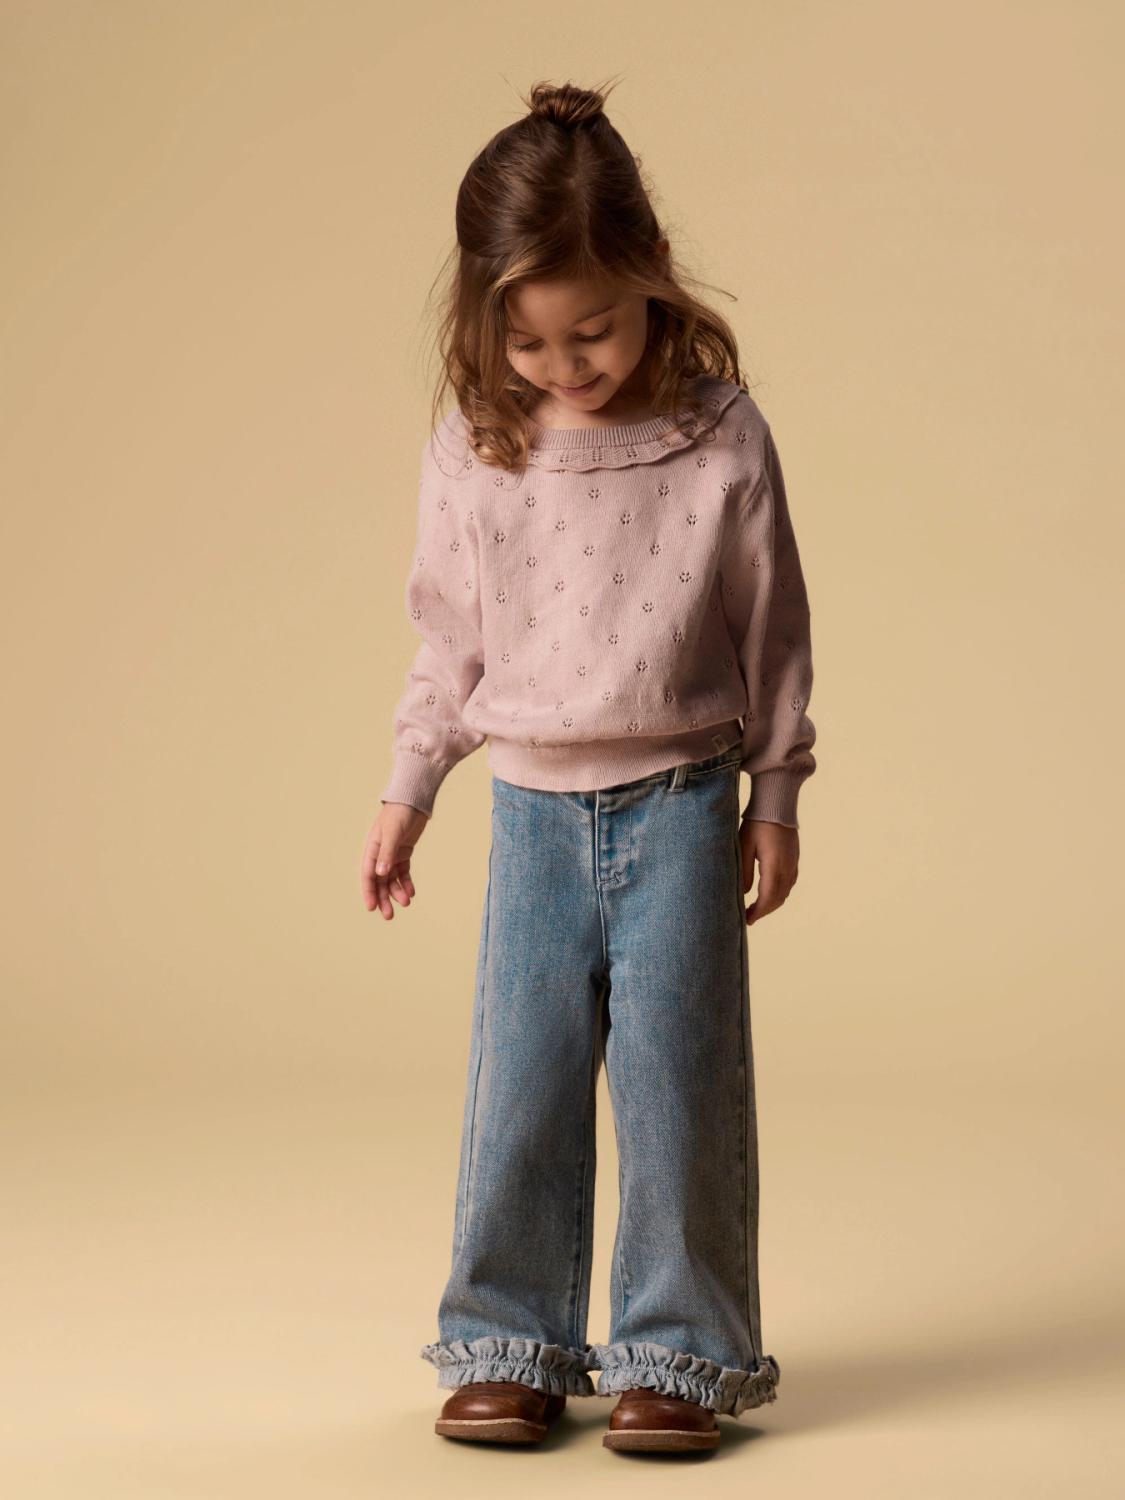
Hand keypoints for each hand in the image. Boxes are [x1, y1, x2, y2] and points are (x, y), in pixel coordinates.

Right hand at [361, 802, 429, 918]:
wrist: (413, 801)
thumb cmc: (399, 814)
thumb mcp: (393, 833)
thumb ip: (387, 853)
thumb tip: (380, 875)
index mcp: (372, 849)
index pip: (368, 875)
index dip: (369, 892)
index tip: (371, 908)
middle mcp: (380, 854)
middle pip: (380, 881)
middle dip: (383, 898)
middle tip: (389, 916)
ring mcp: (392, 854)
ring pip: (392, 879)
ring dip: (397, 892)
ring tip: (406, 903)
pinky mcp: (404, 853)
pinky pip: (403, 872)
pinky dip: (406, 883)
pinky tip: (411, 892)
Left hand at [740, 818, 799, 925]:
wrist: (776, 803)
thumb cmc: (757, 823)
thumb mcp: (744, 845)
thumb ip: (745, 870)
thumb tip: (744, 892)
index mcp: (774, 865)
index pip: (768, 897)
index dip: (758, 912)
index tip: (747, 920)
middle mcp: (788, 867)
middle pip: (778, 898)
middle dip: (764, 911)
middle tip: (748, 917)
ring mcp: (793, 863)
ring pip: (785, 892)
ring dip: (772, 903)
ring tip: (756, 908)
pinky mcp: (794, 858)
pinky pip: (789, 883)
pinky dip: (779, 893)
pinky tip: (769, 893)